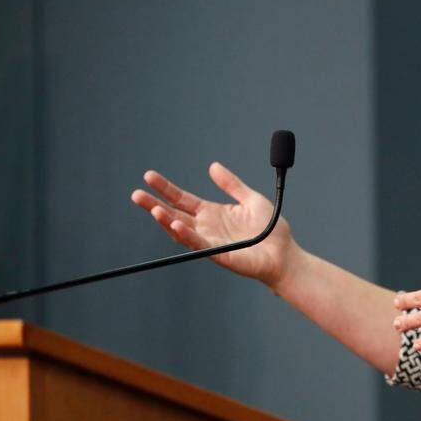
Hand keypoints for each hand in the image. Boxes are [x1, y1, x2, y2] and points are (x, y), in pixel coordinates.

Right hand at [130, 162, 298, 288]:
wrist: (284, 254)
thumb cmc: (270, 230)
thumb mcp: (250, 199)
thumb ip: (232, 184)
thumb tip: (213, 166)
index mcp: (212, 213)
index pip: (183, 199)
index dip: (166, 188)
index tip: (149, 176)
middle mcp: (207, 227)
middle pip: (174, 214)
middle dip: (154, 204)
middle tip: (136, 194)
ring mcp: (211, 242)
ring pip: (181, 231)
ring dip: (166, 220)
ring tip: (153, 209)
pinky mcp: (220, 255)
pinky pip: (199, 245)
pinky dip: (187, 235)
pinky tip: (176, 225)